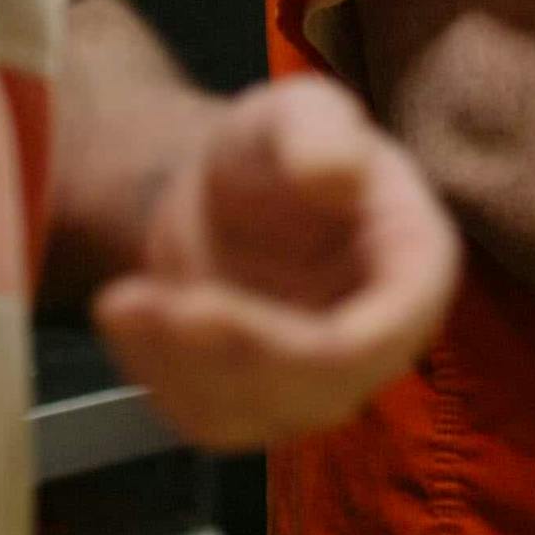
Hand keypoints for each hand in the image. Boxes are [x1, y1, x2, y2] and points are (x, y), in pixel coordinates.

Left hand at [94, 75, 461, 450]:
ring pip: (259, 417)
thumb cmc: (272, 145)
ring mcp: (328, 383)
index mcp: (417, 265)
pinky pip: (215, 423)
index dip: (294, 344)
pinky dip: (161, 383)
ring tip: (117, 303)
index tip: (195, 309)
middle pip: (317, 389)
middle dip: (217, 356)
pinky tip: (128, 324)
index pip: (378, 338)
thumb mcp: (292, 111)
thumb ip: (319, 130)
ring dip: (177, 371)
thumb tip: (337, 174)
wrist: (223, 194)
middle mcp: (385, 339)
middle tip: (126, 303)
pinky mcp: (269, 406)